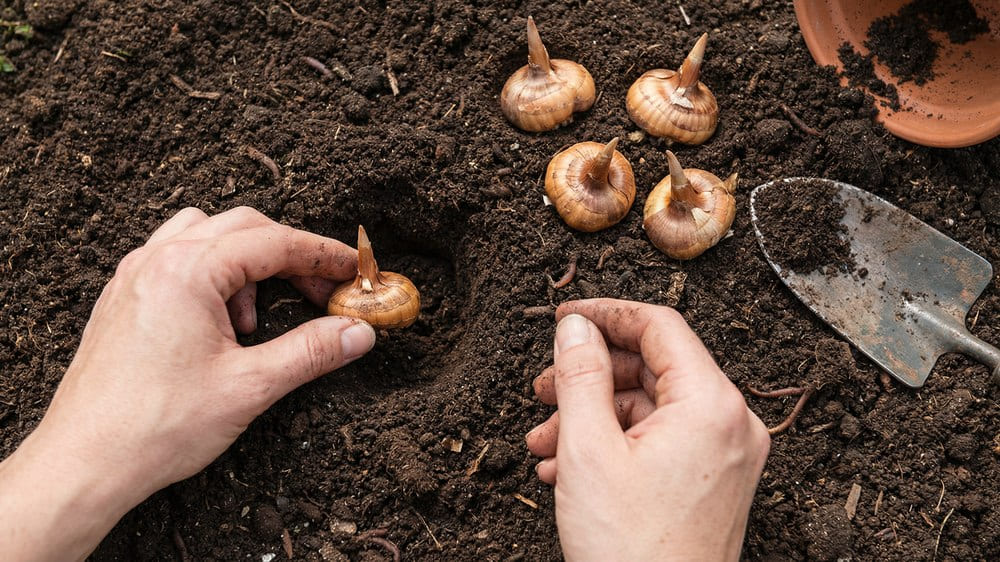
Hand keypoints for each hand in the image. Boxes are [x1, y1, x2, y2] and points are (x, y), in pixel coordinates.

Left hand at [0, 207, 375, 560]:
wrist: (84, 463)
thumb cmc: (157, 426)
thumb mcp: (250, 387)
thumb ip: (311, 352)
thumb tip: (358, 333)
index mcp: (187, 272)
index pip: (273, 242)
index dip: (322, 254)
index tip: (354, 270)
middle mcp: (157, 260)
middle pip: (243, 227)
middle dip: (290, 254)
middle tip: (323, 291)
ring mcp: (134, 276)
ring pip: (206, 235)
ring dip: (247, 261)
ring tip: (259, 317)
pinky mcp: (124, 298)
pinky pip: (176, 258)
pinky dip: (213, 274)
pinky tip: (223, 323)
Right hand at [526, 299, 769, 560]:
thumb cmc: (631, 551)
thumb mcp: (588, 449)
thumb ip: (580, 373)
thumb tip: (576, 326)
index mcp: (713, 405)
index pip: (661, 326)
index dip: (606, 314)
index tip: (566, 317)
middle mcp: (732, 425)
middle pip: (654, 368)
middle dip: (590, 377)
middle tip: (542, 390)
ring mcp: (727, 457)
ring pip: (651, 408)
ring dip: (593, 416)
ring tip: (545, 444)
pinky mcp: (714, 484)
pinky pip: (662, 442)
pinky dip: (615, 444)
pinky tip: (569, 468)